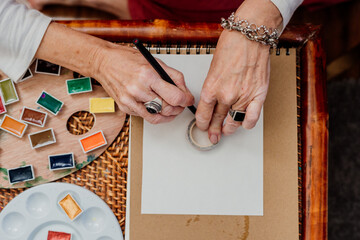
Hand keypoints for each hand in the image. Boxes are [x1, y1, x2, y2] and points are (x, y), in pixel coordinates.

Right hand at [94, 44, 193, 123]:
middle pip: (167, 108)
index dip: (185, 100)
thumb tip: (185, 91)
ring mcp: (130, 100)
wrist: (104, 63)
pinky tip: (157, 108)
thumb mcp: (154, 62)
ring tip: (171, 109)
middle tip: (181, 104)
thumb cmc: (127, 59)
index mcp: (148, 76)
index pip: (174, 96)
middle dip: (178, 108)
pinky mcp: (125, 107)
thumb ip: (173, 76)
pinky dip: (154, 114)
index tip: (188, 99)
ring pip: (157, 116)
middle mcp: (138, 89)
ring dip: (168, 115)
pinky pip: (145, 116)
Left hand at [195, 0, 281, 143]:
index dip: (201, 123)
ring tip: (226, 131)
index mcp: (211, 88)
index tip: (202, 126)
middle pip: (217, 120)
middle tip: (212, 135)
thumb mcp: (212, 68)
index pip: (203, 114)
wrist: (250, 37)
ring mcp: (242, 97)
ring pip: (233, 122)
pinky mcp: (258, 95)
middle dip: (213, 130)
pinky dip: (247, 124)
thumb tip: (212, 99)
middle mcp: (226, 96)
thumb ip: (212, 86)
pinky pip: (252, 117)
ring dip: (228, 129)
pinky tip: (243, 125)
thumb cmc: (231, 46)